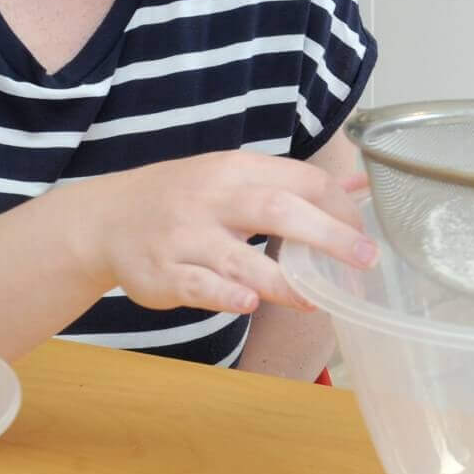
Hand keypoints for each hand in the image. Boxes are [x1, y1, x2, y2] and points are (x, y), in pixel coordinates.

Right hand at [71, 151, 374, 315]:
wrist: (107, 218)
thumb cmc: (187, 198)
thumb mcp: (237, 176)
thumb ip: (297, 183)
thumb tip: (361, 185)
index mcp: (237, 170)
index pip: (301, 180)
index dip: (339, 208)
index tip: (366, 236)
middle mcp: (213, 199)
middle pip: (277, 210)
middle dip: (326, 235)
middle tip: (364, 259)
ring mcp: (185, 237)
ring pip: (239, 258)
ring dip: (283, 280)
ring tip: (317, 297)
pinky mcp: (161, 273)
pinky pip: (196, 284)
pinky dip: (224, 295)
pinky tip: (250, 303)